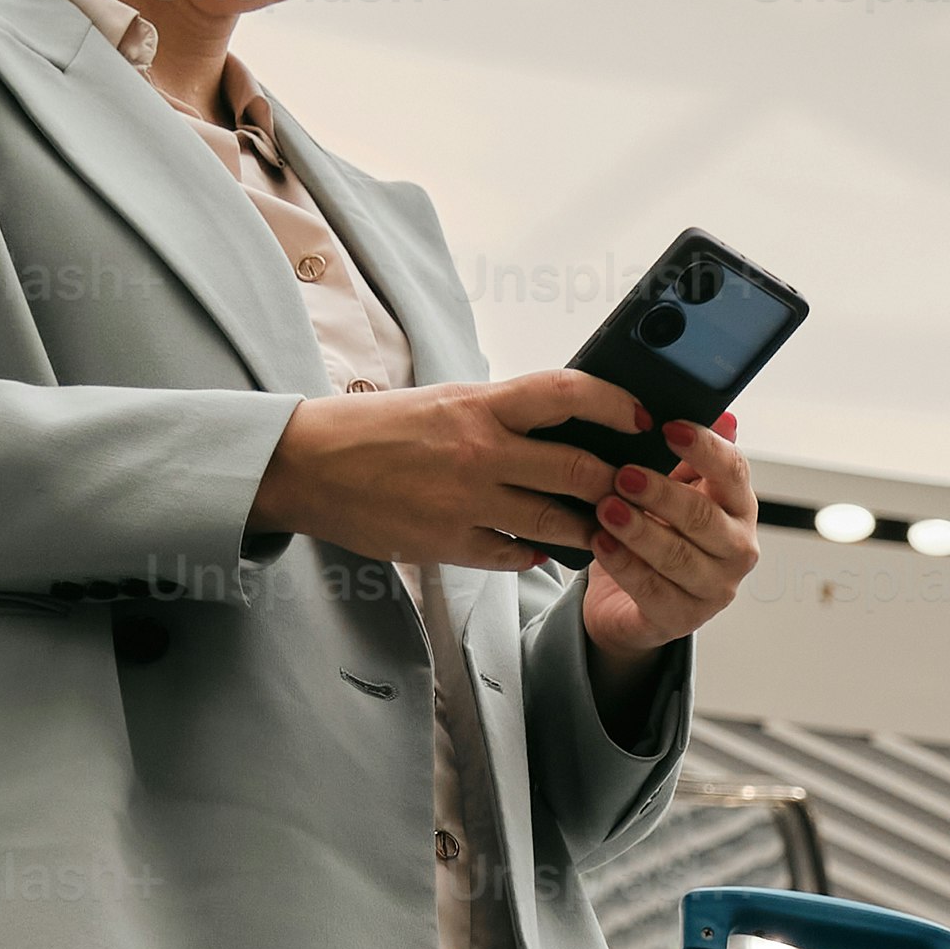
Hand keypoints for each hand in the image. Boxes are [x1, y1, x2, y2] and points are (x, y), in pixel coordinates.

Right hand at [254, 372, 629, 573]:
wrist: (308, 464)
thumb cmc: (375, 429)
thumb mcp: (443, 402)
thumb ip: (499, 414)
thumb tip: (558, 424)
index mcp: (479, 404)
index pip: (568, 394)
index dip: (616, 404)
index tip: (641, 418)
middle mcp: (479, 451)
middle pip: (577, 468)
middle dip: (614, 483)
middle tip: (629, 489)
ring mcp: (465, 501)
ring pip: (555, 521)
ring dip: (586, 528)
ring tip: (598, 528)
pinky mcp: (447, 542)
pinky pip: (511, 554)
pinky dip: (532, 553)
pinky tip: (537, 550)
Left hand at [582, 410, 758, 670]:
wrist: (632, 601)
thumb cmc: (659, 532)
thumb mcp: (673, 487)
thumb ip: (689, 455)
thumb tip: (723, 413)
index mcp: (740, 507)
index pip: (734, 471)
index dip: (704, 448)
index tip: (668, 427)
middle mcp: (738, 549)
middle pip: (703, 518)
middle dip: (661, 494)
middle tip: (622, 474)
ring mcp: (714, 589)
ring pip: (677, 557)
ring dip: (638, 529)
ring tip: (605, 507)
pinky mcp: (682, 620)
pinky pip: (651, 590)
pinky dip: (623, 564)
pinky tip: (599, 542)